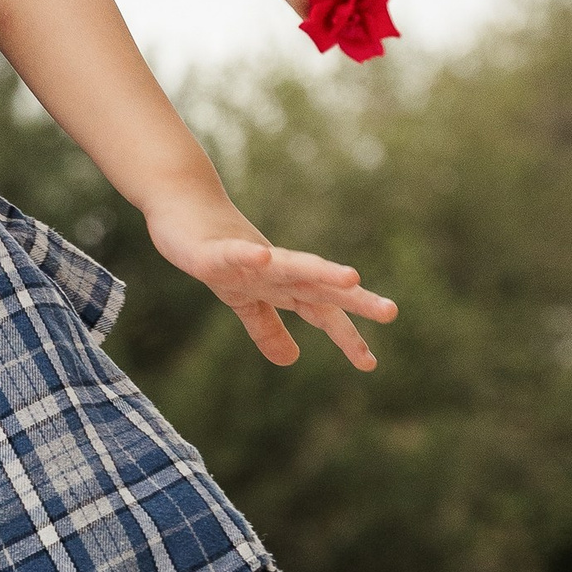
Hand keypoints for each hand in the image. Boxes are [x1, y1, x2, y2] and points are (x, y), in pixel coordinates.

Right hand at [140, 184, 396, 371]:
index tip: (369, 364)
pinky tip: (262, 255)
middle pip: (320, 287)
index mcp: (283, 285)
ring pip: (291, 265)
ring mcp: (248, 259)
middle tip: (390, 312)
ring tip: (351, 277)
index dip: (346, 336)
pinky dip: (249, 255)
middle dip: (354, 299)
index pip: (322, 313)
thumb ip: (268, 328)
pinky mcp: (215, 250)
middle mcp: (275, 269)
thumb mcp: (242, 300)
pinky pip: (235, 253)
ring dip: (321, 271)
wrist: (181, 207)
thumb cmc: (216, 251)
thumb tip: (291, 360)